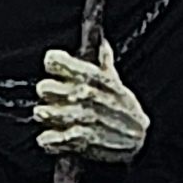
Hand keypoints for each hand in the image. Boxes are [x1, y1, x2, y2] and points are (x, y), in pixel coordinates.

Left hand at [34, 48, 149, 163]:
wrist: (139, 141)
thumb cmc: (125, 110)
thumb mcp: (117, 83)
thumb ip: (105, 62)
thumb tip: (102, 41)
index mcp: (93, 77)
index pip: (56, 60)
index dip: (54, 62)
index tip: (55, 66)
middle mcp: (84, 94)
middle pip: (44, 87)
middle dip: (47, 92)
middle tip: (53, 96)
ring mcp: (80, 118)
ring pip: (44, 112)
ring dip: (46, 115)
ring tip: (53, 117)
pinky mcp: (78, 141)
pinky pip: (49, 138)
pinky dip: (48, 140)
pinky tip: (54, 137)